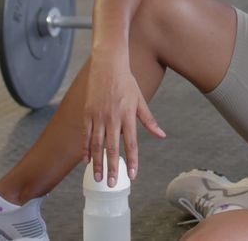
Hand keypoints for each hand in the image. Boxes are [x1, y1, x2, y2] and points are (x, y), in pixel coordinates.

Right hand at [81, 55, 165, 186]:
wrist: (108, 64)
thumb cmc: (127, 82)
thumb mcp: (140, 100)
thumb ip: (149, 120)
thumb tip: (161, 135)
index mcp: (128, 115)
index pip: (131, 143)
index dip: (131, 160)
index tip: (131, 175)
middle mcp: (113, 117)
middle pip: (111, 147)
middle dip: (111, 167)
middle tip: (111, 183)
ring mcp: (98, 115)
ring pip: (96, 144)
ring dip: (97, 162)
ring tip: (97, 177)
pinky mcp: (87, 112)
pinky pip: (86, 134)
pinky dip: (86, 149)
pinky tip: (86, 160)